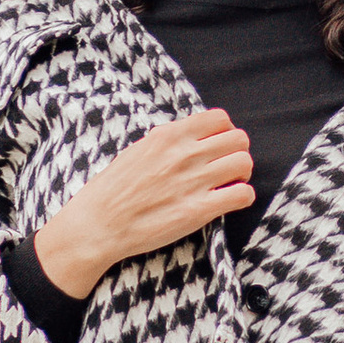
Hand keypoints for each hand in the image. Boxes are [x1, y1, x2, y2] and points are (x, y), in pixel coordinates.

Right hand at [31, 111, 255, 298]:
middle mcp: (185, 154)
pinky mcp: (199, 211)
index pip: (219, 118)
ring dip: (242, 174)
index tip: (218, 145)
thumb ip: (165, 140)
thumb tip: (186, 134)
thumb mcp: (136, 150)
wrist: (98, 225)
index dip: (225, 131)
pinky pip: (242, 195)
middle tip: (226, 166)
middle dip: (236, 151)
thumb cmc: (112, 189)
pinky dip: (242, 197)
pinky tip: (228, 202)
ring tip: (229, 184)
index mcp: (169, 136)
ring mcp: (194, 182)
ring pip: (244, 163)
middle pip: (239, 139)